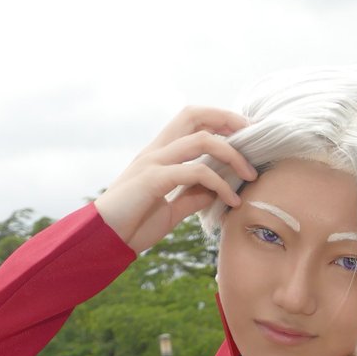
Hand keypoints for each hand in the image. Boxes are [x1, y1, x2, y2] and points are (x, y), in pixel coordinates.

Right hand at [94, 107, 256, 253]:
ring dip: (232, 155)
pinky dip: (219, 184)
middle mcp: (156, 151)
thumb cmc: (132, 225)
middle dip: (228, 120)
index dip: (219, 119)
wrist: (102, 240)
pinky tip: (231, 201)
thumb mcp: (170, 210)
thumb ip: (191, 197)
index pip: (190, 120)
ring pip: (201, 140)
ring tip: (250, 175)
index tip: (245, 135)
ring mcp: (153, 162)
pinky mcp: (153, 180)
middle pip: (194, 115)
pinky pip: (195, 172)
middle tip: (254, 137)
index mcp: (158, 154)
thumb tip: (217, 191)